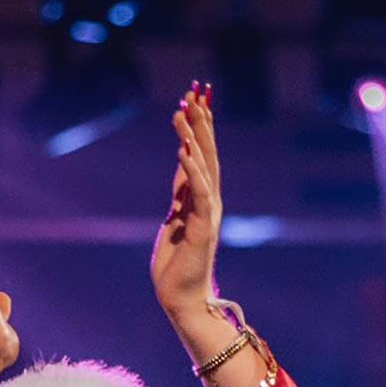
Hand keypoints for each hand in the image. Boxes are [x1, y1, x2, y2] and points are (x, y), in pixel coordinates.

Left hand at [151, 83, 221, 319]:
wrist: (181, 297)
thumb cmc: (177, 264)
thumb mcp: (175, 217)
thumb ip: (181, 191)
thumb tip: (181, 163)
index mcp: (201, 197)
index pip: (201, 152)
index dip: (199, 123)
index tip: (194, 95)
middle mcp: (210, 200)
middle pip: (206, 151)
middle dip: (201, 119)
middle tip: (196, 89)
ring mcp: (208, 212)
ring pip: (202, 165)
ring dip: (193, 136)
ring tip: (184, 109)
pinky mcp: (203, 227)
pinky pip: (198, 192)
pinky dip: (192, 170)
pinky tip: (184, 149)